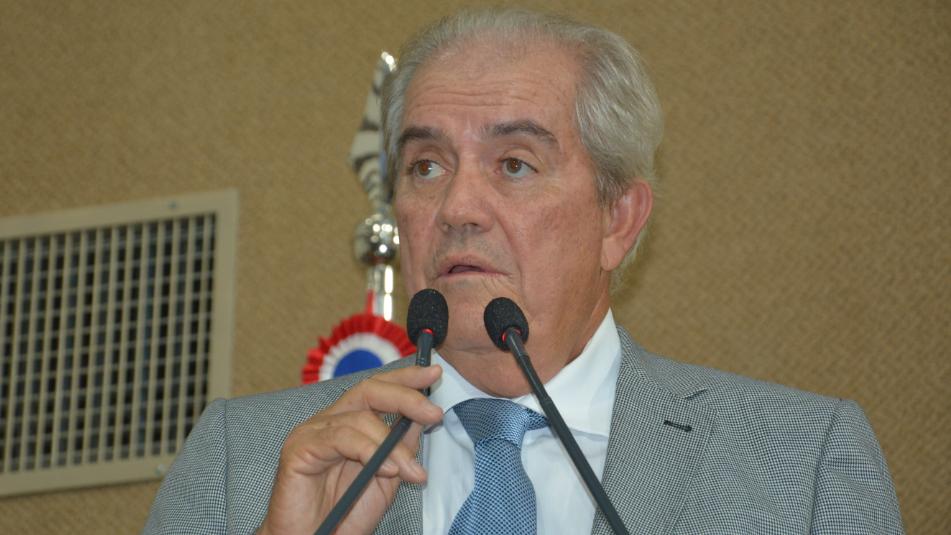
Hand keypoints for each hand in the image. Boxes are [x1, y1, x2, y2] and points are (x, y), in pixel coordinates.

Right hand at [257, 365, 442, 534]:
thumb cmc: (346, 514)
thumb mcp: (387, 477)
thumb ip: (401, 446)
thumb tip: (424, 417)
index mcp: (349, 423)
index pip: (378, 389)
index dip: (406, 378)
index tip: (434, 373)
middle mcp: (329, 421)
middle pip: (369, 390)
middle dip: (406, 397)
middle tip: (434, 414)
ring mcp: (312, 432)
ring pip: (360, 418)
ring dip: (392, 445)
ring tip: (411, 471)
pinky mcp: (299, 448)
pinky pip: (340, 438)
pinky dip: (368, 451)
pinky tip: (385, 470)